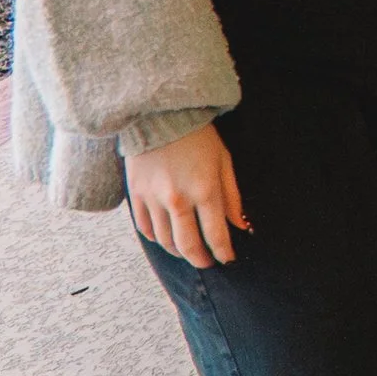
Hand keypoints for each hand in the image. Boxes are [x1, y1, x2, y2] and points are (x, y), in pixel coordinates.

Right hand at [126, 122, 249, 268]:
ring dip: (179, 252)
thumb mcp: (224, 161)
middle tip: (208, 262)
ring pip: (165, 241)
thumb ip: (232, 196)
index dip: (224, 252)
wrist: (160, 113)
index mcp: (205, 190)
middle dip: (201, 260)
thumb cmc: (197, 135)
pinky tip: (166, 238)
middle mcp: (178, 199)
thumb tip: (240, 225)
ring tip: (188, 252)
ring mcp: (154, 198)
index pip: (216, 235)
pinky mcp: (135, 194)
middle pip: (189, 245)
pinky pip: (144, 228)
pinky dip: (156, 239)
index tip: (227, 259)